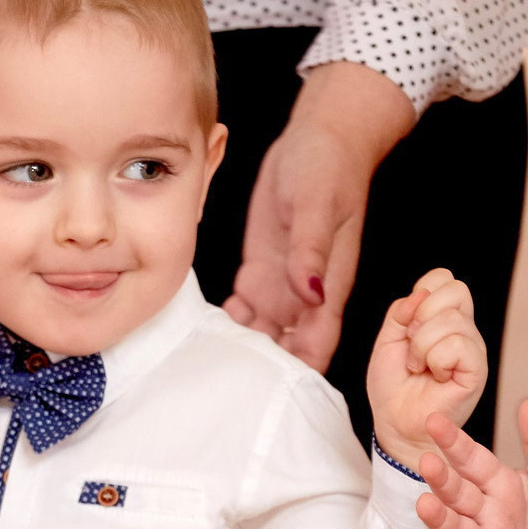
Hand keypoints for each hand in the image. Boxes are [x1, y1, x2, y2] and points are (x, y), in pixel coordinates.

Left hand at [226, 61, 412, 372]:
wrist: (318, 140)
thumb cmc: (329, 169)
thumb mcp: (317, 205)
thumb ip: (312, 249)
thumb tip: (312, 293)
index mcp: (327, 287)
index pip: (316, 344)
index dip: (297, 371)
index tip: (266, 389)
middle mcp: (304, 294)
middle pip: (285, 349)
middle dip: (259, 368)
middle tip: (218, 378)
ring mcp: (280, 284)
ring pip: (260, 333)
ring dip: (237, 347)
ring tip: (201, 355)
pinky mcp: (260, 269)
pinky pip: (242, 309)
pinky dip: (225, 321)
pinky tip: (199, 324)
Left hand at [368, 269, 486, 461]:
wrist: (395, 422)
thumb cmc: (394, 385)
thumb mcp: (387, 339)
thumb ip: (401, 312)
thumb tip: (421, 293)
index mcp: (444, 317)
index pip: (445, 278)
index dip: (422, 292)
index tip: (407, 323)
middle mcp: (464, 329)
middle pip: (456, 290)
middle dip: (421, 316)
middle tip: (412, 346)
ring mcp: (473, 349)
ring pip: (452, 321)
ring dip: (422, 346)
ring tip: (420, 367)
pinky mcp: (477, 370)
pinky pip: (457, 346)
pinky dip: (435, 361)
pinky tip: (435, 377)